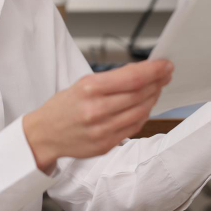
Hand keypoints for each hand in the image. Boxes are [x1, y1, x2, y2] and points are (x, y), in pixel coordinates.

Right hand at [23, 60, 173, 173]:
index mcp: (88, 89)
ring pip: (141, 111)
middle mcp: (96, 110)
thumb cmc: (63, 107)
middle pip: (139, 94)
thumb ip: (111, 79)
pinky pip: (134, 127)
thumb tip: (141, 71)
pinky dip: (144, 114)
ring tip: (156, 88)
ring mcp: (102, 130)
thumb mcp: (82, 83)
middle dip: (157, 82)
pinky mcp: (106, 144)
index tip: (165, 65)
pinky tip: (145, 105)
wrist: (45, 134)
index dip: (153, 71)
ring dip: (153, 97)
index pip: (131, 78)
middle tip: (165, 74)